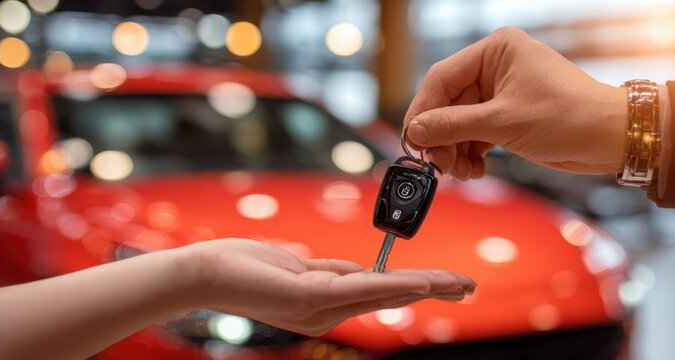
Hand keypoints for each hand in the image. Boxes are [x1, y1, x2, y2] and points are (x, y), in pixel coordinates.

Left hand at [180, 239, 474, 335]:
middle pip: (390, 298)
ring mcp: (319, 310)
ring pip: (382, 295)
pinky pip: (361, 289)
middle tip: (470, 286)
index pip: (381, 296)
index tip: (451, 284)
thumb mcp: (300, 266)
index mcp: (327, 307)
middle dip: (433, 291)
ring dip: (424, 287)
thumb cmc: (247, 265)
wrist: (204, 272)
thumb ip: (334, 271)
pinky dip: (395, 285)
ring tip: (458, 284)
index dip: (418, 289)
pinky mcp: (309, 298)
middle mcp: (327, 316)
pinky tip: (419, 282)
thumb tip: (367, 270)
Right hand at [404, 27, 628, 178]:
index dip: (423, 111)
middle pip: (448, 103)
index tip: (412, 139)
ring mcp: (502, 92)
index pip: (442, 78)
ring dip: (456, 150)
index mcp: (495, 51)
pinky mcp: (509, 115)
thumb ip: (453, 126)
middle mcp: (496, 67)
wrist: (610, 139)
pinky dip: (471, 153)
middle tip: (439, 164)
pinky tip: (475, 169)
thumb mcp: (503, 122)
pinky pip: (475, 133)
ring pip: (460, 122)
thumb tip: (415, 131)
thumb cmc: (569, 117)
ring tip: (461, 172)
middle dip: (442, 137)